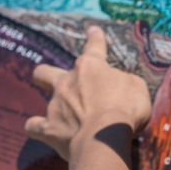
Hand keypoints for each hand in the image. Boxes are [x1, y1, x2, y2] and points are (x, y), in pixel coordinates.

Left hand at [25, 26, 151, 161]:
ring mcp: (55, 105)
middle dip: (46, 74)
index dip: (95, 38)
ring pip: (44, 101)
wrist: (105, 138)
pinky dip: (37, 128)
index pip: (94, 47)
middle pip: (45, 72)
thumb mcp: (136, 88)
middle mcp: (67, 82)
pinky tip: (42, 131)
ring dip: (55, 109)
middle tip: (52, 81)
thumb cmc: (126, 109)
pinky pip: (33, 127)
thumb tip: (117, 85)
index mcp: (90, 67)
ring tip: (64, 121)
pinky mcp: (49, 128)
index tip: (93, 31)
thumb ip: (124, 82)